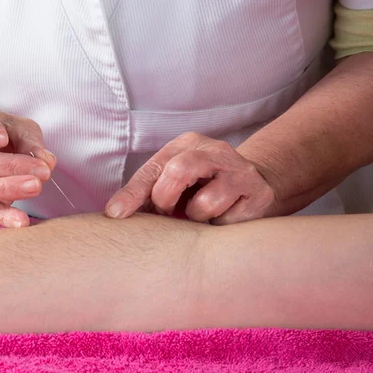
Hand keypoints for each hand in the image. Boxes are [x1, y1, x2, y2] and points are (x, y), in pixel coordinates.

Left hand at [105, 132, 275, 224]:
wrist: (255, 187)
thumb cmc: (202, 188)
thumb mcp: (173, 184)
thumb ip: (147, 194)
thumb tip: (115, 214)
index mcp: (187, 145)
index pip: (154, 167)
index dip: (133, 192)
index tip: (115, 214)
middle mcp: (214, 151)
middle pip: (178, 170)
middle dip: (165, 200)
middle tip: (168, 213)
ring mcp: (239, 171)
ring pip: (205, 204)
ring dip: (196, 218)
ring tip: (201, 215)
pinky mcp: (258, 194)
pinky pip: (227, 222)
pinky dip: (219, 227)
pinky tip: (223, 219)